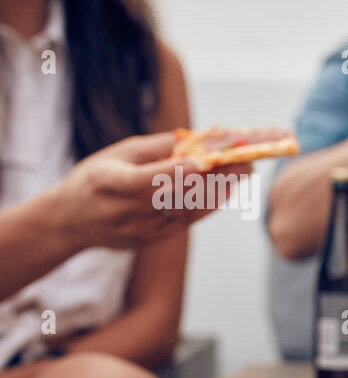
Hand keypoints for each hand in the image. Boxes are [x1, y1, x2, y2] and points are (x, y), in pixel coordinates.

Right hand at [53, 133, 252, 250]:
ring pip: (187, 209)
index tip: (203, 161)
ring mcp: (139, 229)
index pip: (145, 180)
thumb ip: (156, 148)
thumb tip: (195, 138)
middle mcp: (124, 210)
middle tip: (244, 162)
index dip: (174, 172)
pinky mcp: (151, 239)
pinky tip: (227, 189)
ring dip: (218, 190)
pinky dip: (208, 204)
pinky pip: (186, 220)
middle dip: (212, 177)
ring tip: (243, 172)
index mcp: (108, 183)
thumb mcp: (117, 154)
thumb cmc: (97, 177)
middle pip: (175, 194)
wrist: (72, 220)